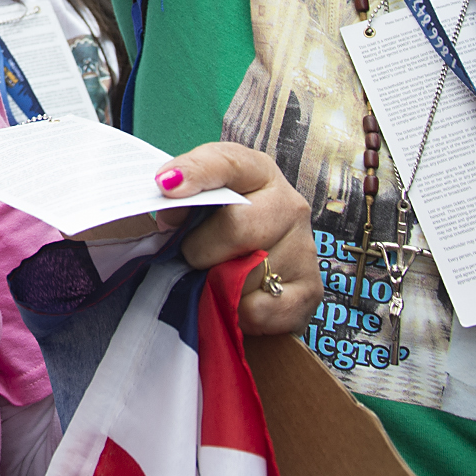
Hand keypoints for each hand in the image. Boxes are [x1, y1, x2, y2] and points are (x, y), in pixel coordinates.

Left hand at [157, 142, 321, 334]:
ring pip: (246, 276)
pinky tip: (235, 299)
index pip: (226, 163)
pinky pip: (259, 310)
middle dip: (200, 249)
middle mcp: (289, 204)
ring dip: (217, 285)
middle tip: (190, 256)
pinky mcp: (310, 291)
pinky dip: (237, 311)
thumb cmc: (217, 225)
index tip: (165, 185)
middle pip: (236, 229)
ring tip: (214, 277)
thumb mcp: (198, 201)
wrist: (257, 262)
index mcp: (256, 171)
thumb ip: (180, 200)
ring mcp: (304, 248)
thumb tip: (171, 217)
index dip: (195, 172)